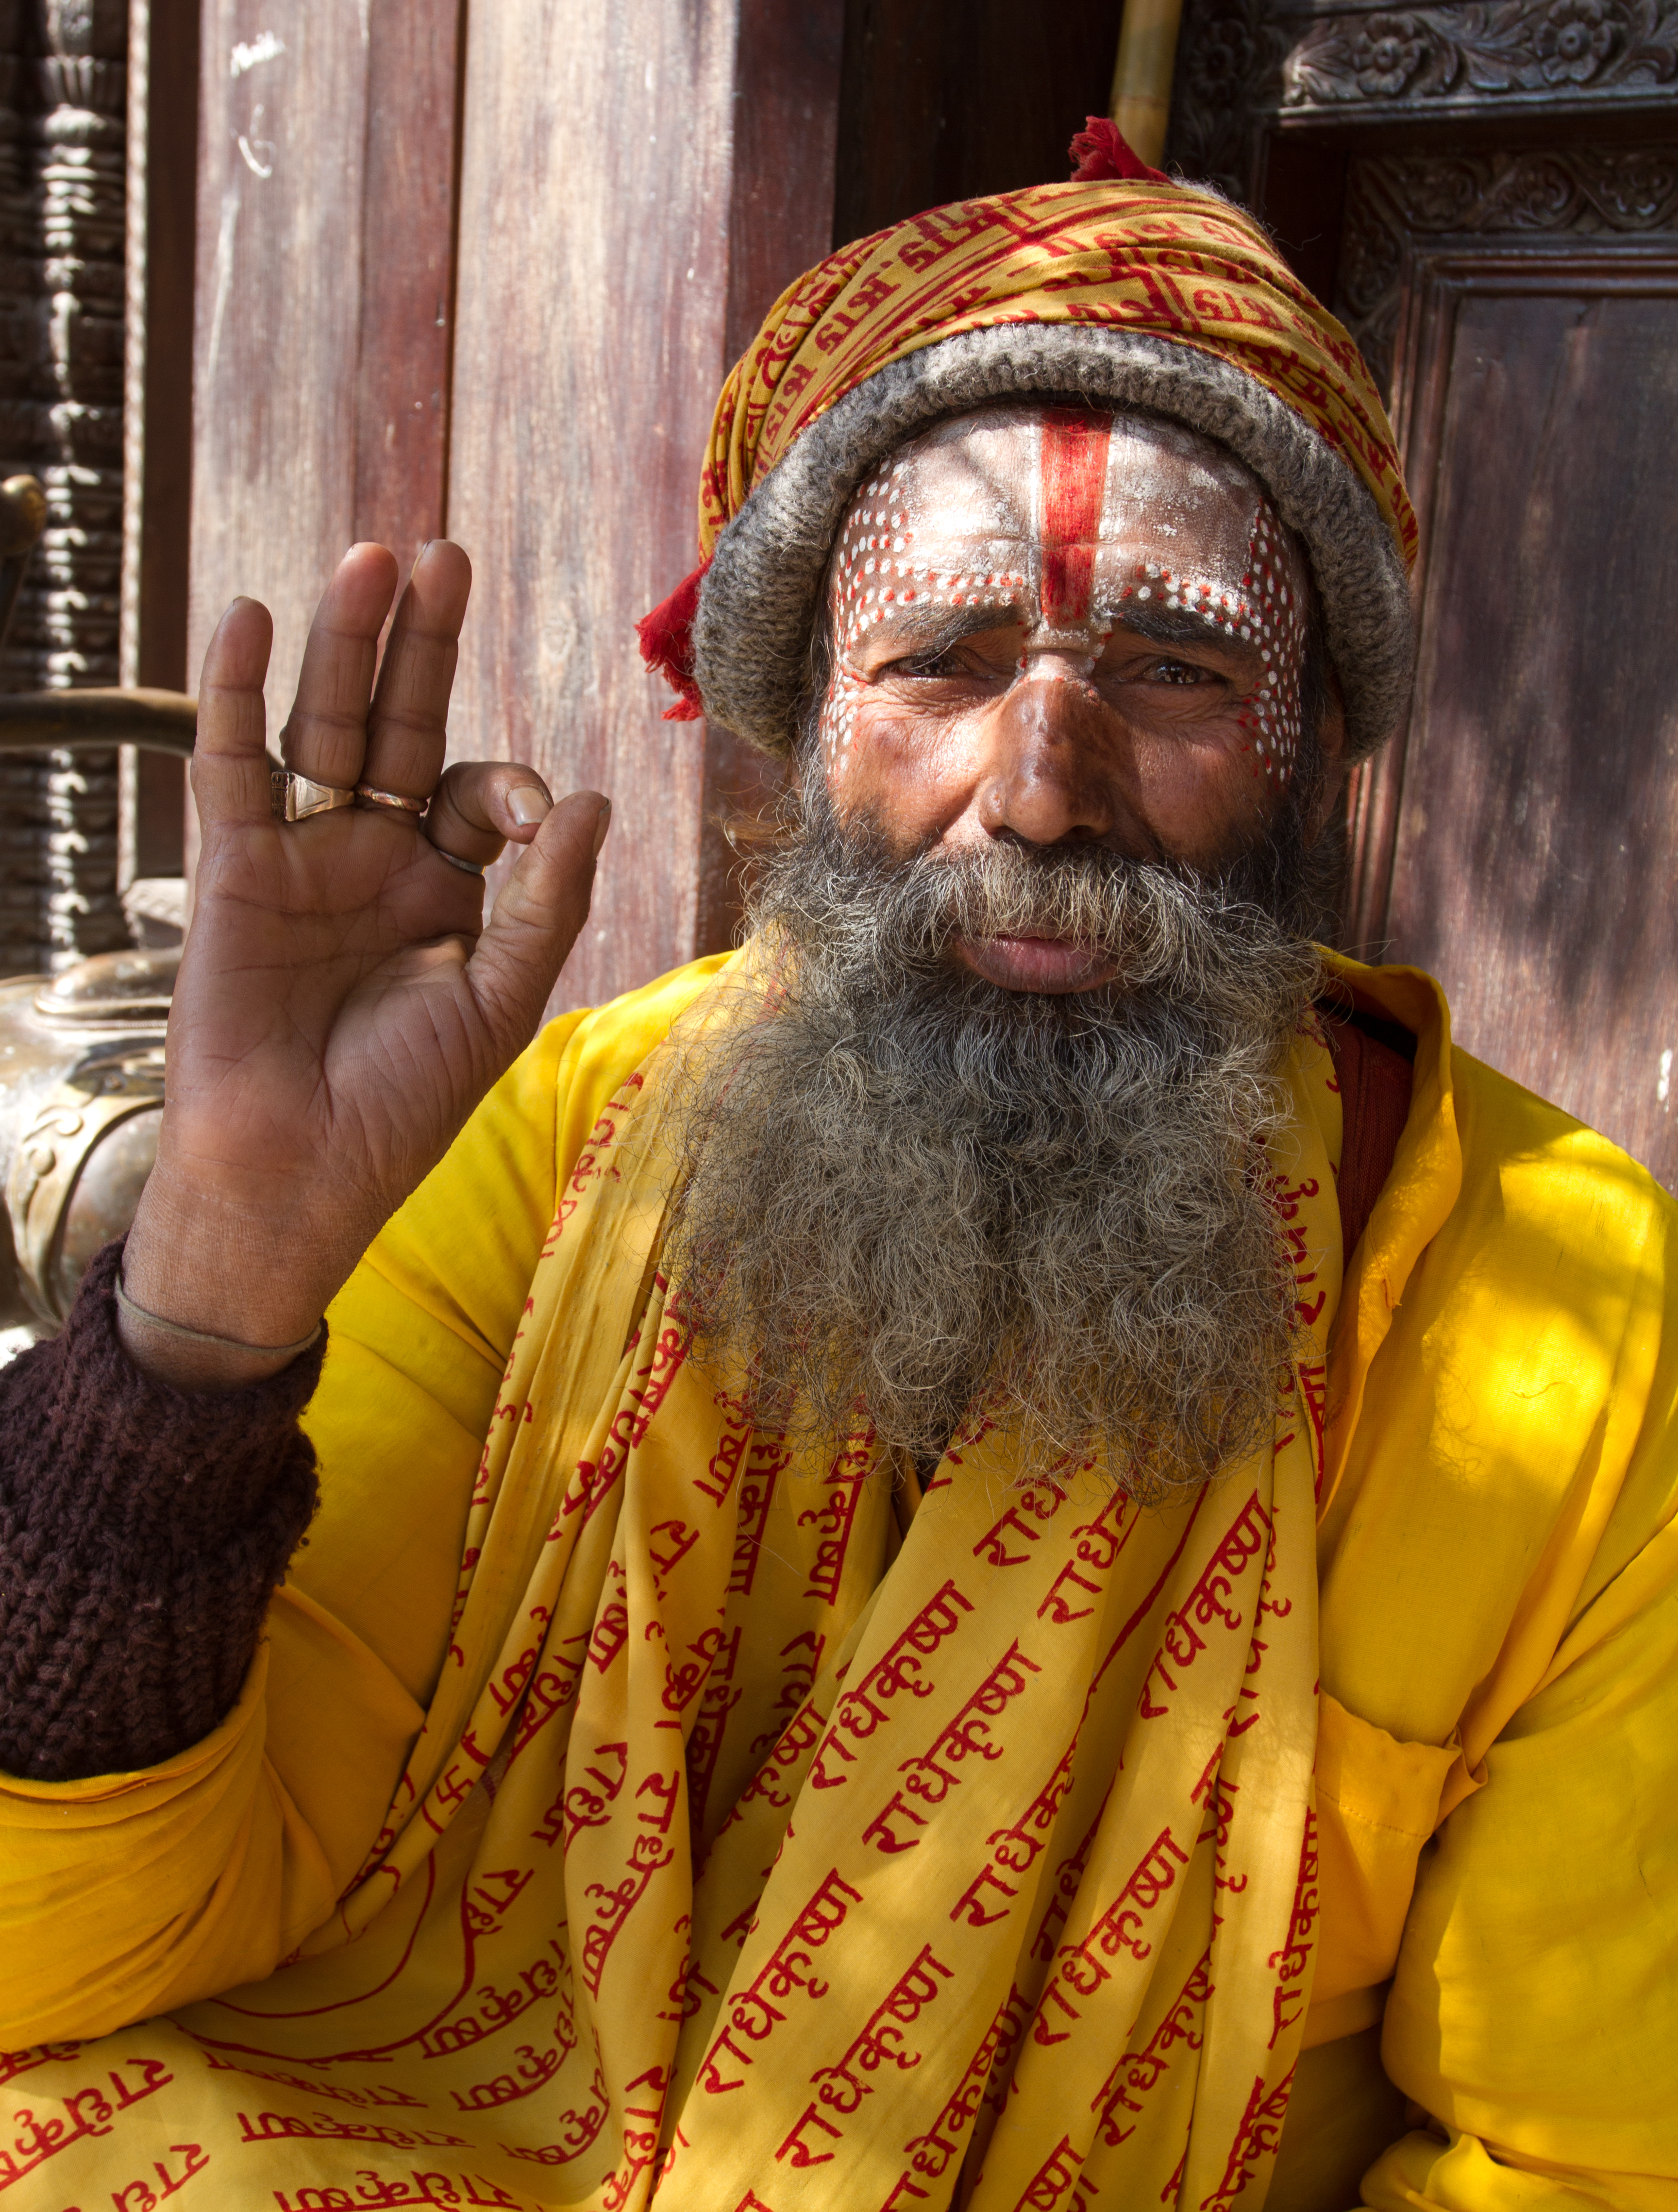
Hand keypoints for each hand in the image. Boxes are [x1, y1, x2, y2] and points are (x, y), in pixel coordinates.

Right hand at [119, 540, 609, 1388]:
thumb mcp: (499, 1000)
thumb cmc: (402, 1104)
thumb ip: (544, 900)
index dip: (500, 785)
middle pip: (396, 726)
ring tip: (371, 559)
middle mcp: (371, 857)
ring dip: (341, 645)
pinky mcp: (231, 870)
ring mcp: (299, 857)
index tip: (516, 815)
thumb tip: (588, 795)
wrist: (300, 1172)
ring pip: (321, 729)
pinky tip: (252, 619)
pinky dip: (237, 695)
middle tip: (442, 556)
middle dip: (419, 645)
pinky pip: (231, 767)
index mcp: (441, 887)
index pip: (472, 791)